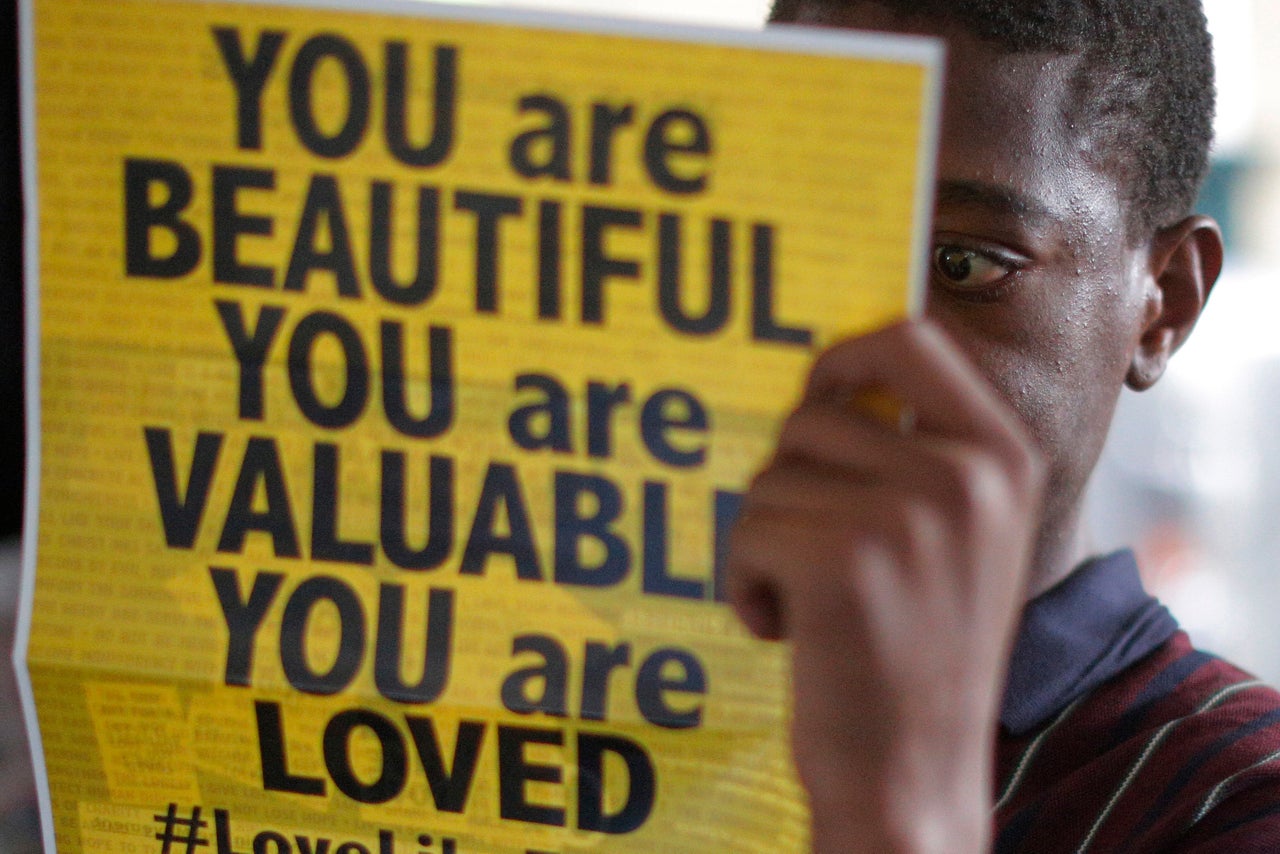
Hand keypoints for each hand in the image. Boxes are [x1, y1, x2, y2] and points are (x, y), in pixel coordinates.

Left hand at [726, 319, 1045, 853]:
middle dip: (788, 477)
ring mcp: (909, 514)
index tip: (816, 394)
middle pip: (814, 412)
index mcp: (1004, 456)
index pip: (912, 339)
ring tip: (812, 603)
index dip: (845, 356)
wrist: (915, 777)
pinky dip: (747, 583)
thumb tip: (824, 379)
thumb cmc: (919, 655)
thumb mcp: (957, 539)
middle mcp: (967, 474)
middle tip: (809, 544)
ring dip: (767, 541)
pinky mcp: (845, 559)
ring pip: (771, 477)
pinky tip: (789, 630)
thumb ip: (914, 455)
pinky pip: (748, 531)